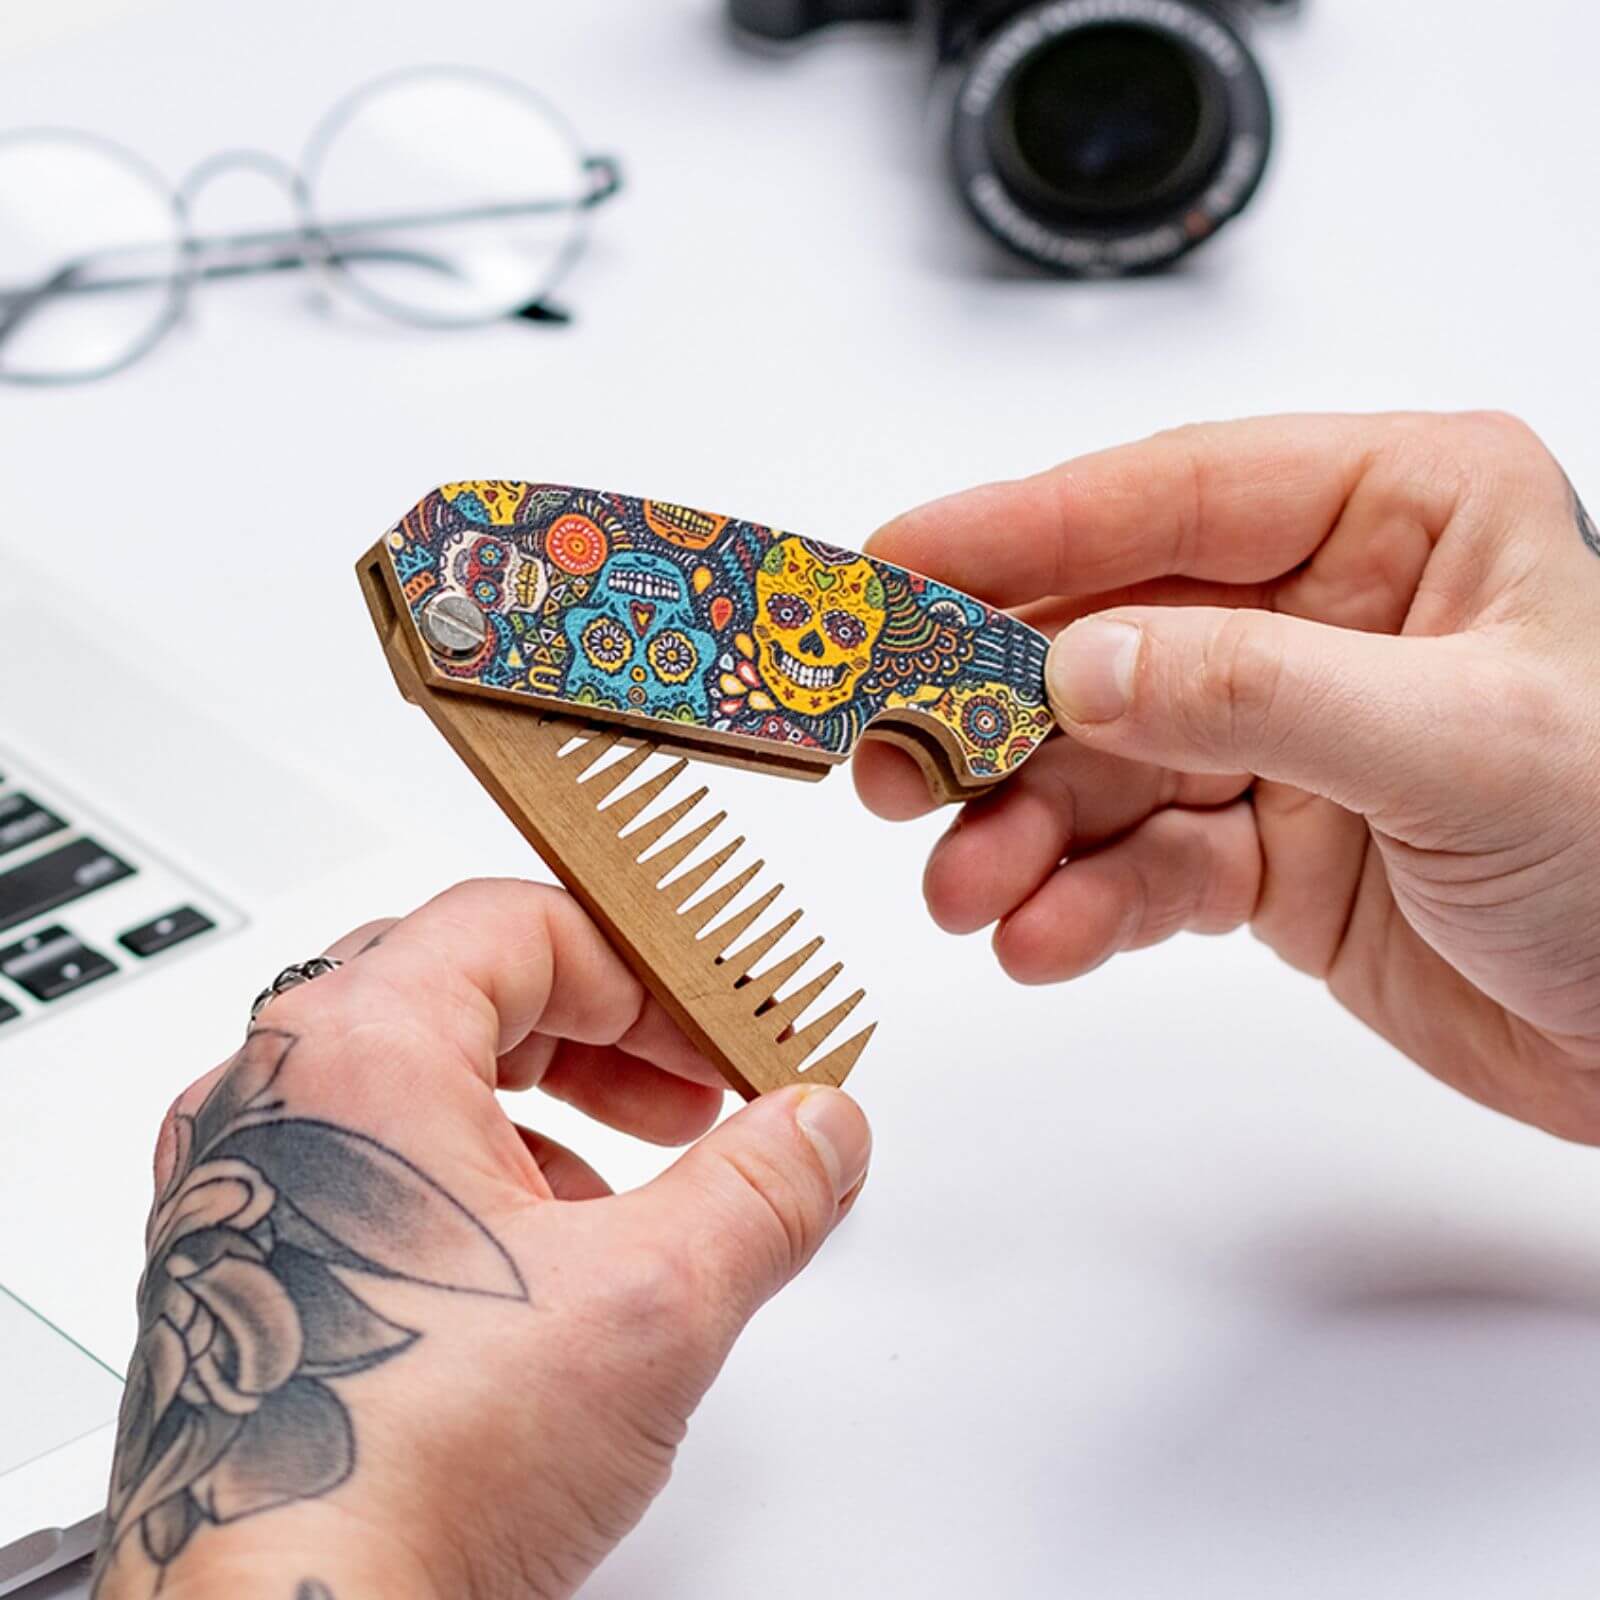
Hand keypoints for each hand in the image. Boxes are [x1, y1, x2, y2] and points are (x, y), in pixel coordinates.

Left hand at [92, 880, 870, 1599]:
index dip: (646, 964)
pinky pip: (377, 1161)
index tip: (720, 1020)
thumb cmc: (399, 1468)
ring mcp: (244, 1182)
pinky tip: (550, 1256)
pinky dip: (481, 1176)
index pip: (520, 921)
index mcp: (351, 1050)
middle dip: (608, 1033)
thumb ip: (763, 1186)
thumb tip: (820, 1129)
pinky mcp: (248, 1264)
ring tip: (637, 1177)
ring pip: (423, 1074)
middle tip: (695, 1082)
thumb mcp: (651, 1300)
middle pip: (469, 984)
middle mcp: (272, 1097)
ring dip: (550, 1104)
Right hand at [855, 412, 1599, 1139]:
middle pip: (1104, 635)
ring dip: (1021, 832)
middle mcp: (1326, 610)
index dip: (1016, 533)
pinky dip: (1081, 903)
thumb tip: (1081, 666)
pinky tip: (1046, 938)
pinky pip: (1137, 861)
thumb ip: (1258, 694)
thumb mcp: (1464, 749)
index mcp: (1399, 514)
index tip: (893, 568)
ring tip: (970, 892)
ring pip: (1101, 765)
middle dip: (994, 715)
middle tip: (894, 768)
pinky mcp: (1262, 845)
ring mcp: (1284, 732)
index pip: (1167, 496)